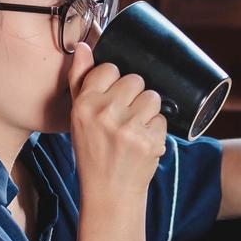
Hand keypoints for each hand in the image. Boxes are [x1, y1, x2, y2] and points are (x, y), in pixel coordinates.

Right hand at [67, 41, 167, 202]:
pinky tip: (143, 143)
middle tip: (125, 118)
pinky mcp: (150, 140)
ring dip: (148, 112)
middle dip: (135, 96)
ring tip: (135, 130)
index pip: (110, 69)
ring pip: (153, 97)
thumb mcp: (78, 118)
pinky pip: (163, 119)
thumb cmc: (93, 152)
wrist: (109, 193)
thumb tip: (84, 47)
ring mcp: (128, 127)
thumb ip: (80, 80)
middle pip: (136, 80)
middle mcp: (104, 113)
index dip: (115, 83)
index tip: (112, 100)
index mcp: (84, 104)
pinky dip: (157, 131)